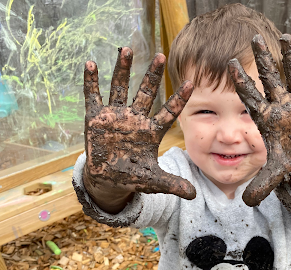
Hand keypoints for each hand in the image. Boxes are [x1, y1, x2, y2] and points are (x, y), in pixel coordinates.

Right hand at [83, 47, 195, 212]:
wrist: (108, 180)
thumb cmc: (133, 177)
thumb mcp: (153, 181)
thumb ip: (173, 184)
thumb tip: (193, 195)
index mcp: (151, 132)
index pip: (168, 112)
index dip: (179, 99)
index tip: (191, 83)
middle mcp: (135, 119)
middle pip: (145, 93)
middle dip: (152, 76)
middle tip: (161, 56)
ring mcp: (115, 117)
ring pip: (120, 89)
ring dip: (122, 70)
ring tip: (126, 49)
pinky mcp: (95, 119)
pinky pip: (93, 97)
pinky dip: (91, 82)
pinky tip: (90, 64)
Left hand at [228, 34, 290, 206]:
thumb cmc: (288, 162)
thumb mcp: (274, 173)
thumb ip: (261, 185)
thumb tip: (245, 203)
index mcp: (267, 118)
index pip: (251, 97)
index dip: (241, 82)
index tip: (229, 64)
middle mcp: (281, 106)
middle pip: (270, 79)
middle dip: (263, 60)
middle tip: (254, 39)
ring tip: (286, 35)